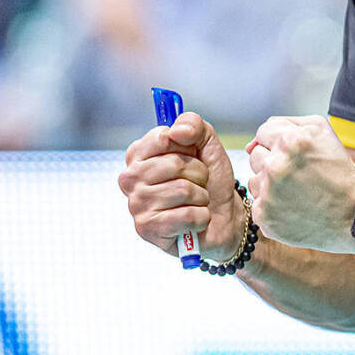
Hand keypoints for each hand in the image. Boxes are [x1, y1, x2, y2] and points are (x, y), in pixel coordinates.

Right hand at [120, 111, 245, 261]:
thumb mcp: (207, 144)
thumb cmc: (210, 180)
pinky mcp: (147, 229)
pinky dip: (201, 217)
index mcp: (139, 154)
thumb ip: (193, 125)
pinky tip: (195, 220)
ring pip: (182, 190)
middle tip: (198, 183)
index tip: (192, 155)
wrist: (224, 215)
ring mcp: (136, 205)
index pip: (163, 137)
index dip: (188, 146)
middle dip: (199, 173)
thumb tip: (177, 131)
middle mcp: (130, 179)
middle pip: (175, 164)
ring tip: (196, 201)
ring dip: (201, 196)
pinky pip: (186, 215)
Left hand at [247, 116, 354, 252]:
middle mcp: (275, 166)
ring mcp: (268, 193)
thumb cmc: (339, 169)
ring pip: (254, 180)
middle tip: (297, 173)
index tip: (294, 154)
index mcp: (290, 141)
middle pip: (255, 155)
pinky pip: (257, 203)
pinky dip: (272, 204)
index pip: (263, 132)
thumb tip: (254, 140)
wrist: (353, 212)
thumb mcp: (322, 131)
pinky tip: (293, 206)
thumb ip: (286, 123)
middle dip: (272, 161)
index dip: (278, 141)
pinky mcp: (264, 216)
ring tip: (296, 190)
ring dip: (270, 183)